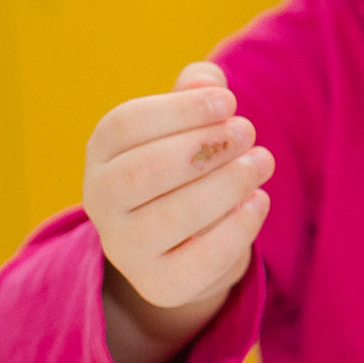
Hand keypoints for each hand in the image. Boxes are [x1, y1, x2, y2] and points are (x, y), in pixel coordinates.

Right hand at [84, 61, 271, 362]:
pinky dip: (235, 228)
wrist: (188, 241)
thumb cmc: (187, 167)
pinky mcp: (160, 283)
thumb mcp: (186, 127)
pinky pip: (198, 260)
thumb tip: (207, 79)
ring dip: (225, 185)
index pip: (124, 126)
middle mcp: (101, 201)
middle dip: (202, 148)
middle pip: (141, 172)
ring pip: (169, 217)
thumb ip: (195, 96)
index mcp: (103, 153)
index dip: (179, 110)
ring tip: (262, 162)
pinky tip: (259, 200)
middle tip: (247, 132)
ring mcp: (126, 247)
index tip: (228, 102)